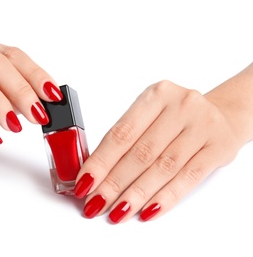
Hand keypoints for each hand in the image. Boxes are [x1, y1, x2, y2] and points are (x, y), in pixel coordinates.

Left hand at [73, 77, 252, 222]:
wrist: (222, 114)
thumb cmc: (176, 117)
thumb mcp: (150, 115)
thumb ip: (126, 139)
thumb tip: (95, 172)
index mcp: (156, 95)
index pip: (121, 134)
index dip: (101, 162)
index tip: (85, 183)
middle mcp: (180, 106)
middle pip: (140, 153)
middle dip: (114, 183)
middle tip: (96, 203)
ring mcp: (203, 126)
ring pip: (162, 168)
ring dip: (136, 194)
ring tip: (117, 211)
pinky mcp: (219, 147)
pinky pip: (188, 178)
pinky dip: (165, 197)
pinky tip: (148, 211)